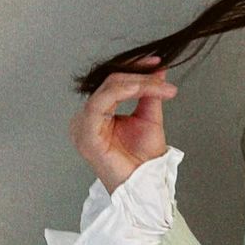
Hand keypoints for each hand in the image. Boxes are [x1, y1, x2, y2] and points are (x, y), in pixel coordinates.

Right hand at [69, 54, 178, 195]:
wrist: (145, 183)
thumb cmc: (143, 157)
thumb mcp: (149, 116)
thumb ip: (149, 93)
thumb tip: (158, 69)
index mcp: (97, 113)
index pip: (112, 80)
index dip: (134, 67)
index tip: (157, 62)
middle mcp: (85, 117)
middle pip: (110, 81)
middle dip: (139, 74)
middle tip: (161, 74)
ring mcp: (83, 126)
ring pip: (108, 88)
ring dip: (137, 83)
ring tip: (159, 86)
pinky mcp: (87, 135)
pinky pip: (101, 103)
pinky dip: (122, 92)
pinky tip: (139, 89)